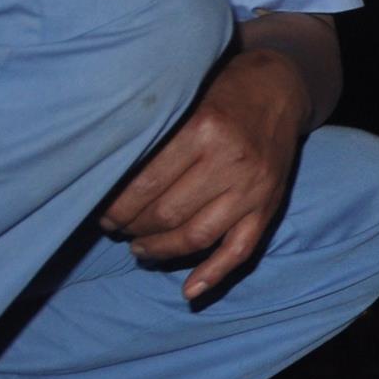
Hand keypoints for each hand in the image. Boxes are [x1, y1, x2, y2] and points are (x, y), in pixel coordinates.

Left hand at [97, 49, 305, 299]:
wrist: (280, 87)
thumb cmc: (221, 90)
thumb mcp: (185, 98)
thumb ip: (155, 134)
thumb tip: (106, 176)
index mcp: (204, 129)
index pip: (145, 184)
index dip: (115, 205)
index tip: (98, 210)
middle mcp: (232, 161)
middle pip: (166, 213)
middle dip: (130, 227)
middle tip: (113, 227)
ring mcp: (254, 188)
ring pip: (196, 236)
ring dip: (159, 249)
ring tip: (139, 247)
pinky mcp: (270, 205)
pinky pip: (241, 249)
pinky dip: (214, 274)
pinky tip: (188, 291)